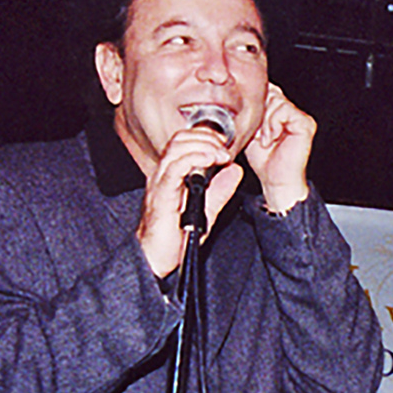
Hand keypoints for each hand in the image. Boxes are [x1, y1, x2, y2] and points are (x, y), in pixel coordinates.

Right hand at [138, 122, 242, 277]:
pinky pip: (174, 169)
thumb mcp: (207, 208)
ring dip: (203, 146)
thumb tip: (235, 169)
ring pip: (177, 149)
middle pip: (180, 139)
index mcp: (171, 173)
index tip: (225, 143)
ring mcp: (160, 183)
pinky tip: (209, 159)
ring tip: (221, 154)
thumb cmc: (175, 235)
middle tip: (225, 147)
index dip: (205, 135)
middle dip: (206, 137)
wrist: (157, 257)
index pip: (184, 141)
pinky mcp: (161, 196)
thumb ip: (221, 189)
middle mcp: (162, 174)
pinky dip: (193, 159)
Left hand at [242, 83, 316, 214]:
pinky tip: (272, 139)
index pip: (267, 89)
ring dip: (265, 120)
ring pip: (276, 100)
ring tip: (265, 138)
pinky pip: (285, 110)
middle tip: (257, 134)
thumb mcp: (250, 130)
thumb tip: (239, 97)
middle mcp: (291, 111)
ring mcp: (300, 117)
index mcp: (280, 110)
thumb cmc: (264, 160)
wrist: (275, 181)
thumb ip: (250, 112)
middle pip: (271, 92)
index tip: (250, 123)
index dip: (255, 102)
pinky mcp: (305, 124)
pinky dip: (273, 124)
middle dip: (259, 112)